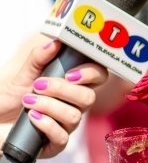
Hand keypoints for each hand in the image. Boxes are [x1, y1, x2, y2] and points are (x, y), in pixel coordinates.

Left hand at [0, 41, 108, 158]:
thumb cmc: (10, 97)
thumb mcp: (23, 74)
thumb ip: (39, 58)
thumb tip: (55, 42)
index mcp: (74, 85)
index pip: (98, 76)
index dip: (92, 74)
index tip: (71, 73)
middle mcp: (74, 105)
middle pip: (89, 97)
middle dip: (63, 90)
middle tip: (39, 85)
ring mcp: (66, 125)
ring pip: (74, 116)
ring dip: (50, 106)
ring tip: (28, 101)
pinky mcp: (54, 143)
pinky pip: (62, 137)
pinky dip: (47, 125)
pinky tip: (32, 117)